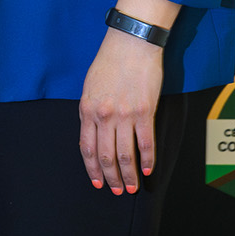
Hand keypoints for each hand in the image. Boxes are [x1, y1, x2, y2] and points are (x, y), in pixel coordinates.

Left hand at [78, 27, 164, 195]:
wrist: (131, 44)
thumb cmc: (109, 62)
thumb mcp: (90, 87)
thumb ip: (91, 111)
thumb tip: (94, 132)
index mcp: (87, 110)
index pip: (87, 148)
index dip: (92, 168)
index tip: (97, 182)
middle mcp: (103, 116)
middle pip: (106, 156)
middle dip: (111, 178)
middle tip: (117, 191)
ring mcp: (124, 115)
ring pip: (125, 154)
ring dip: (128, 175)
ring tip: (132, 188)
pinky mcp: (144, 111)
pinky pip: (146, 142)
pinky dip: (147, 159)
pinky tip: (147, 170)